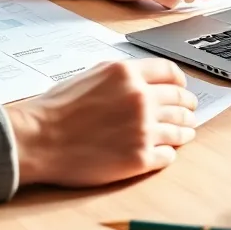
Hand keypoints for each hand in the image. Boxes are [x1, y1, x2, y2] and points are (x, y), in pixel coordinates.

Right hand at [5, 58, 196, 186]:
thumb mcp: (91, 75)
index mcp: (126, 73)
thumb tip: (143, 83)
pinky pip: (169, 155)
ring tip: (186, 133)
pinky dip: (168, 153)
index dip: (180, 81)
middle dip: (187, 106)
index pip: (170, 71)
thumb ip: (121, 77)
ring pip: (180, 128)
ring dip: (185, 130)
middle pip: (180, 99)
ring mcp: (143, 129)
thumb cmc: (57, 108)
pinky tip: (165, 152)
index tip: (182, 87)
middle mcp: (140, 97)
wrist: (40, 138)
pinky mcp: (141, 158)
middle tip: (189, 111)